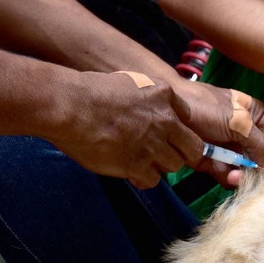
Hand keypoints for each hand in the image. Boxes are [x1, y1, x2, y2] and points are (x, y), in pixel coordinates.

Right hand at [49, 72, 204, 188]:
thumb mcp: (127, 82)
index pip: (187, 117)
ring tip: (140, 162)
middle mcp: (164, 120)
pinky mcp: (137, 164)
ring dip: (159, 166)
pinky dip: (142, 179)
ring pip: (174, 165)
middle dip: (181, 153)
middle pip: (193, 147)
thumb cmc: (89, 92)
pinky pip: (152, 180)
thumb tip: (143, 110)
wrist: (71, 106)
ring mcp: (153, 144)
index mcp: (163, 95)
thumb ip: (144, 97)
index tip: (168, 134)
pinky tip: (129, 172)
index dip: (177, 129)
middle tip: (164, 156)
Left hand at [173, 81, 263, 188]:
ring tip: (234, 177)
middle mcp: (245, 133)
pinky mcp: (212, 160)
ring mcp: (228, 147)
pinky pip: (225, 174)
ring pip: (243, 169)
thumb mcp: (239, 121)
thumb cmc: (207, 107)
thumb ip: (260, 142)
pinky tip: (226, 177)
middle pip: (259, 158)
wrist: (170, 111)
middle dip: (257, 169)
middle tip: (250, 175)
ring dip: (241, 176)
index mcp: (256, 117)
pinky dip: (226, 178)